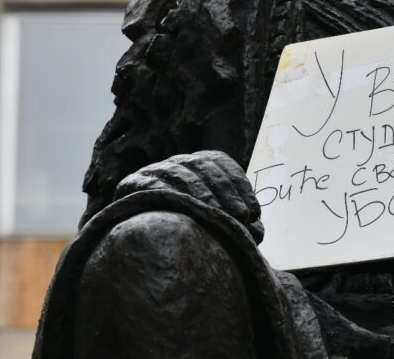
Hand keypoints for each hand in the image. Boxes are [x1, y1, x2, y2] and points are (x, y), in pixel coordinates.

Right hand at [114, 150, 263, 242]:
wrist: (140, 232)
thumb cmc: (187, 225)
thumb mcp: (215, 221)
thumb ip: (236, 223)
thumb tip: (259, 232)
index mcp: (201, 162)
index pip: (223, 164)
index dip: (241, 187)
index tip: (254, 212)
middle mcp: (180, 161)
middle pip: (205, 168)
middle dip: (227, 193)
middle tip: (242, 217)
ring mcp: (157, 168)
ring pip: (181, 174)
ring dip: (202, 194)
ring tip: (218, 216)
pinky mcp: (134, 181)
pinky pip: (152, 183)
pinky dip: (168, 192)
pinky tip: (184, 209)